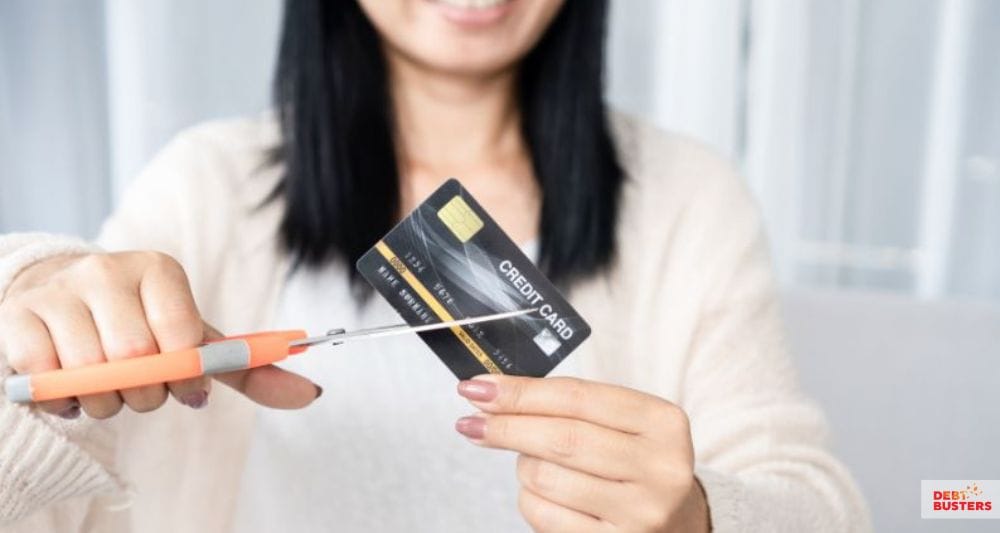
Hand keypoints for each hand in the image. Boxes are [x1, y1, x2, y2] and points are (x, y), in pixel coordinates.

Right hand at [0, 252, 320, 418]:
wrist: (56, 292)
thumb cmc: (137, 321)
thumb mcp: (192, 337)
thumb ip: (245, 366)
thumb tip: (312, 395)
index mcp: (159, 271)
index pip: (183, 338)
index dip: (183, 374)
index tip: (180, 380)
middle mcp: (107, 271)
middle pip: (137, 362)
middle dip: (143, 394)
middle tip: (139, 386)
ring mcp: (59, 292)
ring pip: (90, 377)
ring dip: (102, 403)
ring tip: (103, 385)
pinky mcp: (17, 316)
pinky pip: (43, 380)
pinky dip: (61, 401)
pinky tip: (67, 385)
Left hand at [455, 375, 708, 532]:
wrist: (679, 524)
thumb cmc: (636, 463)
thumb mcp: (623, 424)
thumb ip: (568, 405)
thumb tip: (492, 396)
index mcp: (663, 422)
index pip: (576, 397)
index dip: (520, 392)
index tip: (479, 389)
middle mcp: (660, 468)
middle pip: (560, 438)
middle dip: (505, 427)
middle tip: (471, 421)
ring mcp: (640, 513)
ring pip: (546, 478)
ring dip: (523, 467)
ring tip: (534, 463)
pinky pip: (545, 516)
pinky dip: (530, 499)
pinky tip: (542, 493)